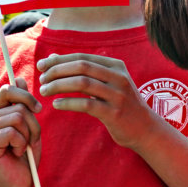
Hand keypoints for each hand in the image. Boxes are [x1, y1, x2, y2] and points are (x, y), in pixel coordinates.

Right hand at [0, 76, 41, 186]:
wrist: (17, 185)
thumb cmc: (24, 157)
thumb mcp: (29, 128)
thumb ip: (24, 105)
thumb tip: (20, 78)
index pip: (7, 90)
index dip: (26, 96)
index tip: (37, 109)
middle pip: (17, 105)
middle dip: (32, 123)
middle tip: (31, 139)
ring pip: (16, 118)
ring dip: (28, 135)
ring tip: (22, 148)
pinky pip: (11, 132)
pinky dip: (21, 144)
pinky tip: (16, 154)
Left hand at [38, 53, 161, 150]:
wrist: (145, 129)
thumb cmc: (120, 104)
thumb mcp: (106, 83)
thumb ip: (82, 71)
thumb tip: (52, 58)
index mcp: (116, 66)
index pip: (82, 57)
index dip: (59, 60)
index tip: (42, 66)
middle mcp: (118, 77)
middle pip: (81, 67)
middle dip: (57, 71)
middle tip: (42, 80)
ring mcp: (118, 95)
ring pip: (82, 83)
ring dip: (59, 86)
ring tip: (45, 91)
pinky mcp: (114, 113)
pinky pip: (87, 104)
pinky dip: (68, 103)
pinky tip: (56, 105)